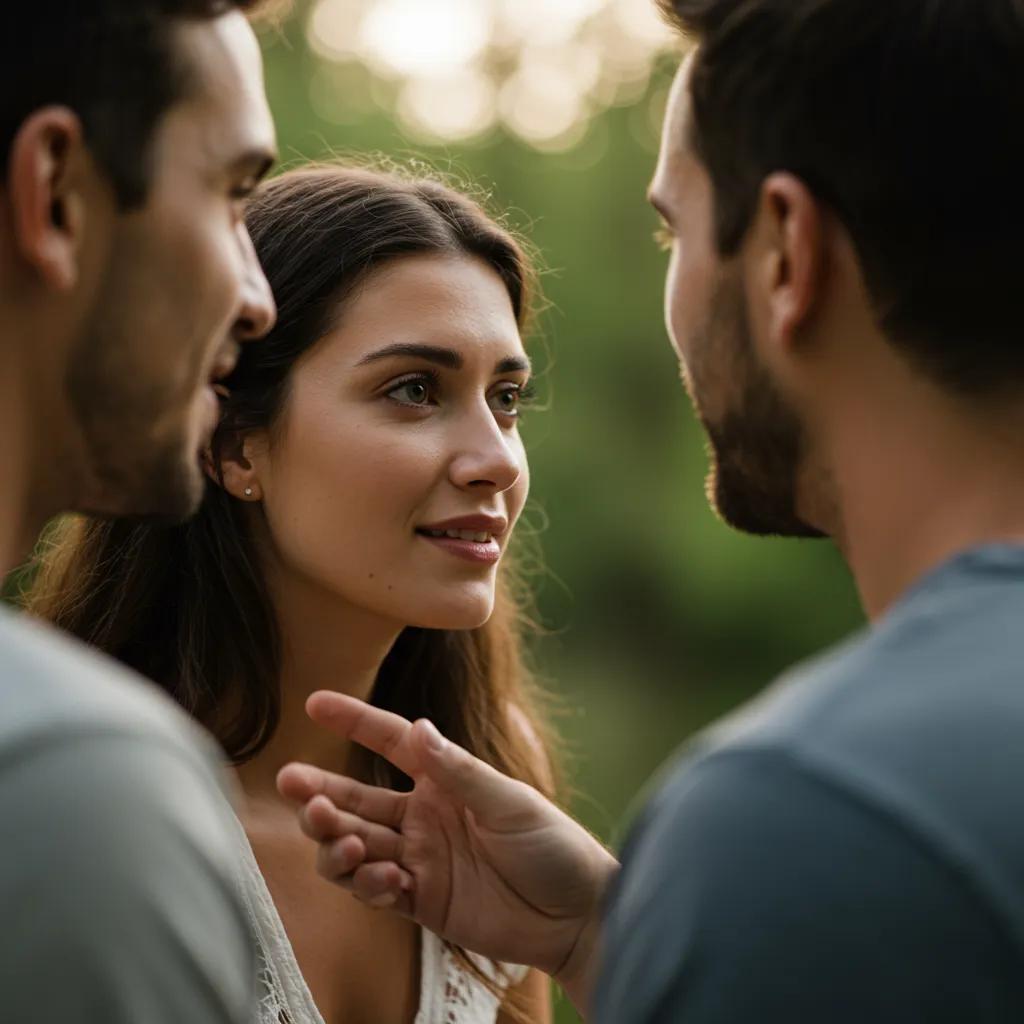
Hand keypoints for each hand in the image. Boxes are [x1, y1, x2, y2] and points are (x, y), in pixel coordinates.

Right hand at [277, 692, 617, 1014]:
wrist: (577, 915)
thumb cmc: (554, 846)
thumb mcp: (510, 802)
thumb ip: (459, 771)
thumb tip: (420, 726)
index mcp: (445, 780)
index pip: (391, 742)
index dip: (354, 722)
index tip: (315, 704)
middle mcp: (425, 815)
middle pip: (357, 799)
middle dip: (322, 794)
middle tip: (294, 788)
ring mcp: (420, 858)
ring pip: (357, 845)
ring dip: (338, 842)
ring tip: (343, 844)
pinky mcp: (422, 901)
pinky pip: (377, 890)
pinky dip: (369, 884)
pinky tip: (383, 879)